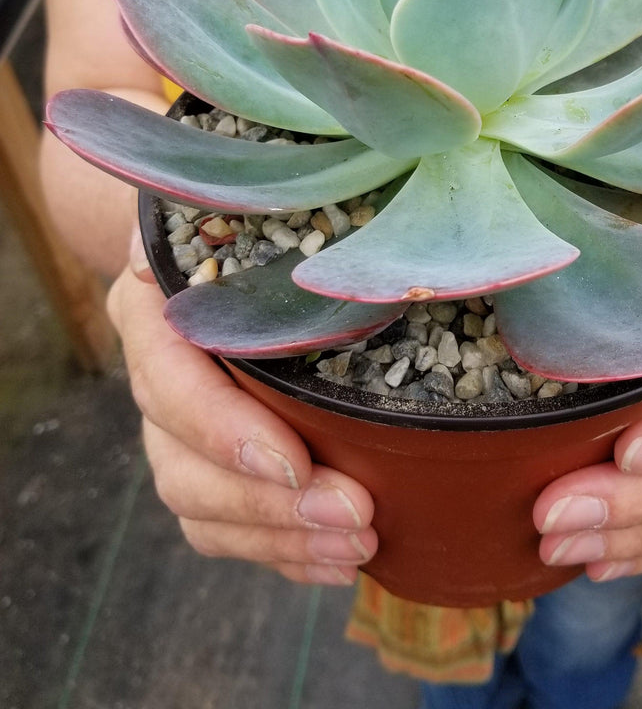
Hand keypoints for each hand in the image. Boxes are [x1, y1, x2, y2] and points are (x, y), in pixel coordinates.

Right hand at [106, 228, 376, 584]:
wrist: (220, 243)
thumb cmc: (242, 222)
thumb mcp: (236, 208)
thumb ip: (224, 220)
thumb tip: (188, 249)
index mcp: (154, 314)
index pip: (172, 385)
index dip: (225, 432)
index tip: (296, 463)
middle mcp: (158, 380)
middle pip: (185, 467)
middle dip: (270, 505)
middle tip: (356, 516)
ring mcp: (179, 432)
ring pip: (202, 509)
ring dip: (281, 540)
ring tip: (358, 547)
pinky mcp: (212, 464)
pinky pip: (226, 528)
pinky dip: (281, 553)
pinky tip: (336, 562)